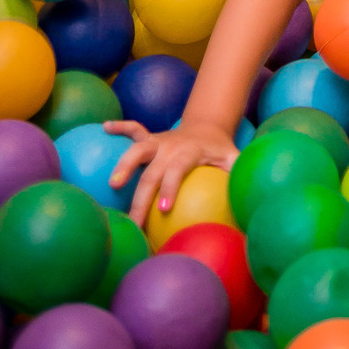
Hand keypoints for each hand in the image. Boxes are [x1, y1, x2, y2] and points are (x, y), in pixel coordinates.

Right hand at [104, 118, 239, 227]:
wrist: (208, 126)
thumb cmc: (220, 151)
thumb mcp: (233, 160)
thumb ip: (236, 176)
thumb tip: (244, 203)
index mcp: (190, 153)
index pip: (178, 170)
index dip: (171, 188)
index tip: (164, 209)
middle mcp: (171, 146)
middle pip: (152, 172)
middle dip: (141, 197)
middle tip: (133, 222)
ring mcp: (158, 141)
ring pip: (137, 149)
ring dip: (124, 164)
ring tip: (112, 184)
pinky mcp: (150, 137)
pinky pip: (133, 129)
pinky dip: (120, 126)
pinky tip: (104, 127)